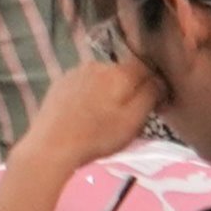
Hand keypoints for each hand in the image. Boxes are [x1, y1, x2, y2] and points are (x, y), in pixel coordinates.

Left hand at [3, 56, 164, 194]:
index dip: (154, 84)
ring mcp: (74, 72)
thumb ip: (151, 94)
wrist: (50, 146)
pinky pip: (85, 84)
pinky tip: (85, 114)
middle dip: (130, 89)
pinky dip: (90, 95)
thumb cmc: (97, 136)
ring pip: (104, 79)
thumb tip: (159, 79)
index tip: (153, 103)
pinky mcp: (59, 83)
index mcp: (118, 72)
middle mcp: (96, 65)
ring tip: (103, 118)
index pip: (146, 67)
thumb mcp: (134, 119)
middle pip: (124, 73)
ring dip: (109, 93)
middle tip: (126, 116)